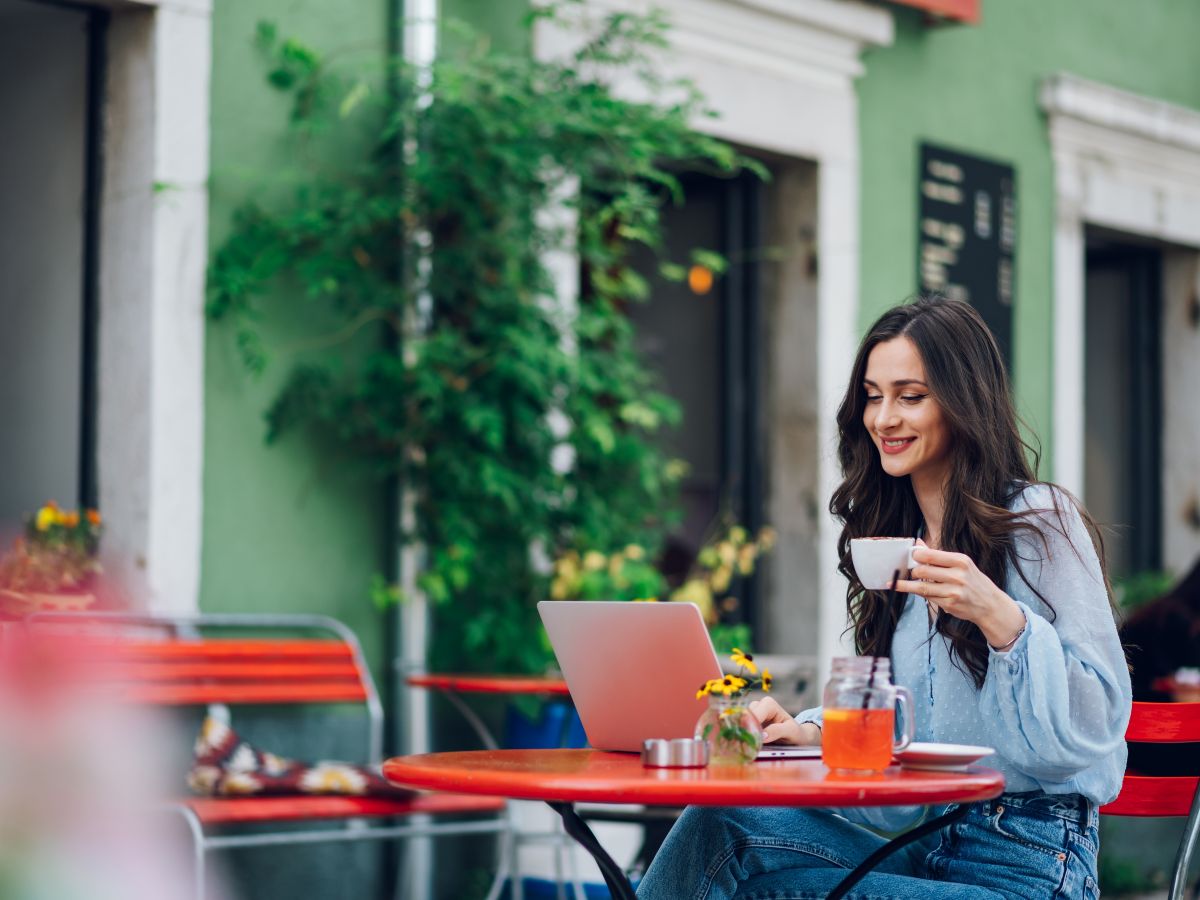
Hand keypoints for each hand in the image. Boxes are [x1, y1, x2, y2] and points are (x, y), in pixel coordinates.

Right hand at [748, 696, 819, 745]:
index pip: (754, 714)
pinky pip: (741, 728)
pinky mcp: (749, 724)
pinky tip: (746, 746)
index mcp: (768, 704)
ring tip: (748, 746)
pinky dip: (742, 737)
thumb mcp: (791, 731)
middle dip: (745, 731)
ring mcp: (752, 715)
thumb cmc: (795, 732)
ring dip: (743, 734)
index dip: (751, 727)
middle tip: (748, 746)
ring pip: (740, 722)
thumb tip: (762, 736)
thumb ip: (777, 731)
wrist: (797, 737)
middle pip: (744, 717)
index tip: (752, 741)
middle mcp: (758, 706)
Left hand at [895, 545, 1024, 646]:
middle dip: (913, 571)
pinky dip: (920, 594)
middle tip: (911, 572)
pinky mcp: (949, 604)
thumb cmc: (973, 581)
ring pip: (922, 586)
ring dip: (907, 585)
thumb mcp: (961, 564)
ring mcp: (954, 591)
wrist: (990, 605)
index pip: (930, 555)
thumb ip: (937, 555)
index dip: (915, 555)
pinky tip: (916, 591)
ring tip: (898, 583)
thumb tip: (918, 543)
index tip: (911, 556)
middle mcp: (958, 575)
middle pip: (923, 570)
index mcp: (960, 561)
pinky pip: (927, 598)